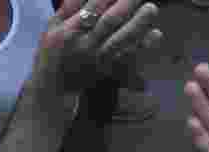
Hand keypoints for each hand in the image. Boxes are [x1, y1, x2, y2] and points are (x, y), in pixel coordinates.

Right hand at [34, 0, 162, 97]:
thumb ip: (68, 7)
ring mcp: (99, 59)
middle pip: (110, 21)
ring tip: (151, 8)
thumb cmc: (52, 53)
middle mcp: (85, 44)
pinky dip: (144, 46)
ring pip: (122, 39)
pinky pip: (129, 58)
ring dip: (139, 23)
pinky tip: (156, 34)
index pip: (93, 6)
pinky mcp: (109, 71)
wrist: (53, 87)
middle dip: (126, 4)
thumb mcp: (53, 27)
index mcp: (71, 30)